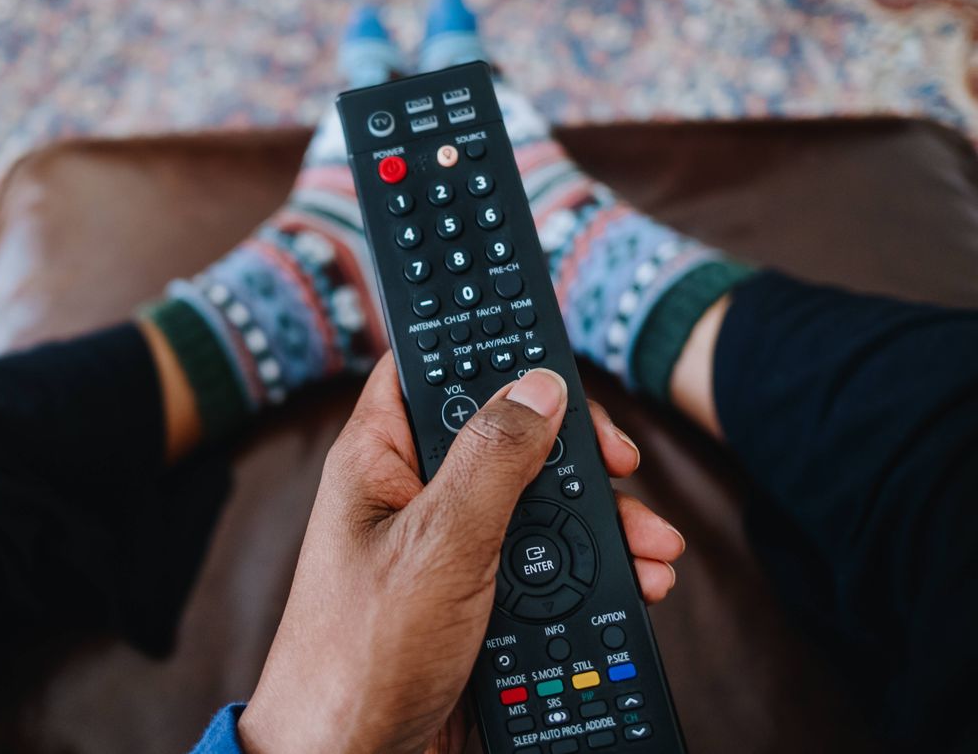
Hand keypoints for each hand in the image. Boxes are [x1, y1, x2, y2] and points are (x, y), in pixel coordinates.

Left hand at [238, 354, 684, 753]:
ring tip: (649, 544)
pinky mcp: (480, 594)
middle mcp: (417, 492)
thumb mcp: (438, 543)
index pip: (438, 369)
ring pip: (539, 504)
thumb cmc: (360, 654)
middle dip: (574, 450)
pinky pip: (545, 563)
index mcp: (382, 457)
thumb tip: (539, 387)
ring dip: (599, 520)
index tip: (558, 364)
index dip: (496, 355)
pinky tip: (635, 580)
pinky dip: (592, 570)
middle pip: (509, 436)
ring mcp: (452, 545)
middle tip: (620, 463)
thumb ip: (493, 460)